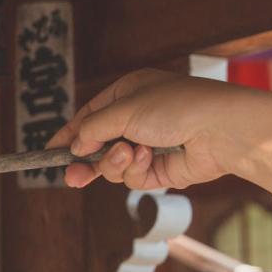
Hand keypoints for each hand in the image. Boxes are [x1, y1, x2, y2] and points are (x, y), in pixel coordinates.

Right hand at [47, 71, 271, 202]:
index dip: (70, 134)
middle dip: (87, 161)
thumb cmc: (177, 107)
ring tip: (132, 153)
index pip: (90, 115)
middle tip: (73, 178)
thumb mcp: (124, 110)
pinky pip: (134, 177)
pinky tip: (150, 159)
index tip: (51, 152)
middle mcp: (138, 119)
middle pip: (98, 146)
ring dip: (117, 162)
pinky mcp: (161, 170)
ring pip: (114, 165)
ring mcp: (149, 145)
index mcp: (128, 93)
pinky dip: (138, 170)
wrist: (220, 130)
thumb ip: (93, 129)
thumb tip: (76, 146)